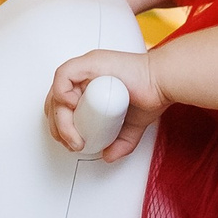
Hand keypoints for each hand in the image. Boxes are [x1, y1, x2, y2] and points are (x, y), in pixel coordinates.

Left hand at [44, 47, 166, 160]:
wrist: (163, 83)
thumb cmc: (151, 94)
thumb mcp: (132, 127)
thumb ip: (120, 142)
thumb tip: (108, 155)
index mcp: (90, 86)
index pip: (61, 105)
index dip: (61, 125)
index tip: (72, 141)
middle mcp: (85, 75)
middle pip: (55, 101)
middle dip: (58, 127)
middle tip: (72, 142)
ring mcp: (86, 68)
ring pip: (57, 94)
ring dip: (61, 120)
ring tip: (75, 136)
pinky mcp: (89, 63)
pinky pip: (63, 76)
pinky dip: (62, 94)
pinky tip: (74, 107)